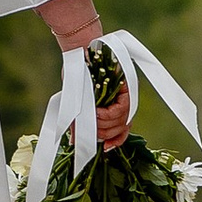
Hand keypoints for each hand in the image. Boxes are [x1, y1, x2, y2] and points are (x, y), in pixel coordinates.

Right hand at [37, 0, 130, 148]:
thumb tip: (75, 142)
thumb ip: (78, 122)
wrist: (79, 53)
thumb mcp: (76, 103)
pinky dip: (108, 115)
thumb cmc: (77, 75)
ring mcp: (126, 96)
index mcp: (113, 107)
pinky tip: (96, 111)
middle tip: (90, 128)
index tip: (105, 148)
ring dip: (103, 124)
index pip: (122, 131)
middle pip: (122, 129)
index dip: (116, 141)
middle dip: (104, 134)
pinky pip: (120, 111)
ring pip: (121, 122)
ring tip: (91, 116)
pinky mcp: (126, 88)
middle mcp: (122, 103)